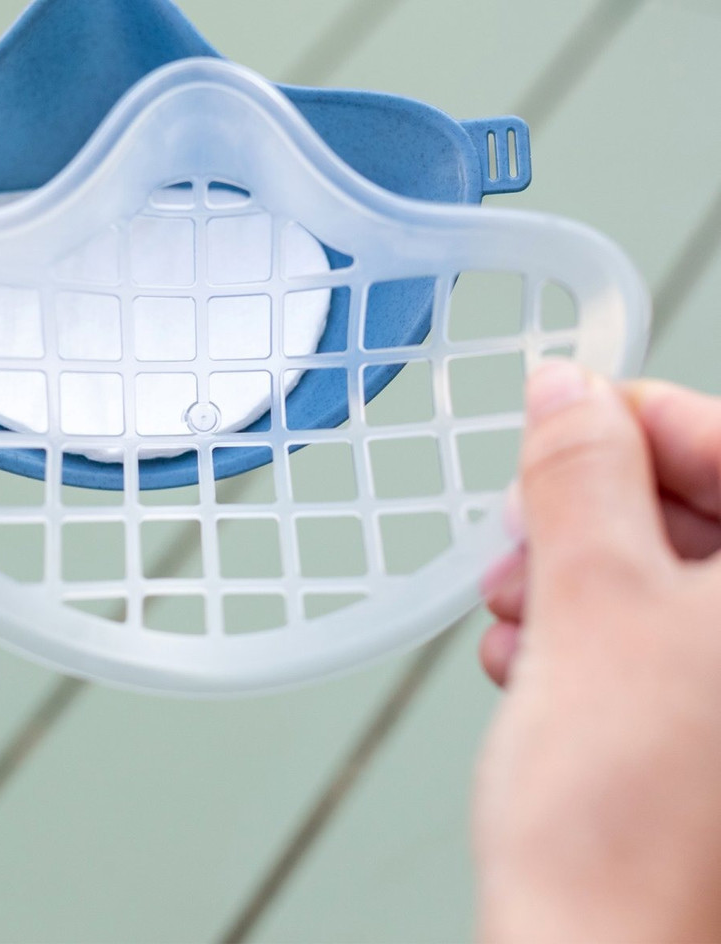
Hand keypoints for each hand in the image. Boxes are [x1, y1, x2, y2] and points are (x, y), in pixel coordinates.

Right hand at [474, 363, 720, 941]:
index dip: (641, 420)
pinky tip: (535, 660)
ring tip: (518, 609)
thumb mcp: (589, 600)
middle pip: (707, 519)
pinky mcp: (717, 747)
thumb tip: (566, 394)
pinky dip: (592, 639)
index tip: (563, 420)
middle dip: (596, 515)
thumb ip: (578, 474)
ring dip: (579, 580)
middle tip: (527, 527)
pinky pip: (667, 652)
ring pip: (676, 586)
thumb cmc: (626, 824)